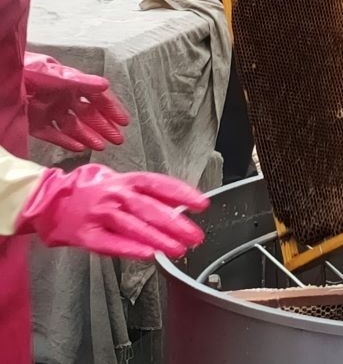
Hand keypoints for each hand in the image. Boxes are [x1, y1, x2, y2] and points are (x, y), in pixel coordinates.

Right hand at [16, 163, 207, 258]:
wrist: (47, 198)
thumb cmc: (90, 190)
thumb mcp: (118, 181)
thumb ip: (145, 192)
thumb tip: (178, 202)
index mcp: (126, 180)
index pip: (160, 185)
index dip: (182, 194)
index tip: (202, 205)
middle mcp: (115, 195)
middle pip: (151, 209)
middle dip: (177, 224)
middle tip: (196, 237)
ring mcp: (100, 214)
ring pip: (134, 227)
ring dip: (159, 239)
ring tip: (179, 250)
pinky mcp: (84, 234)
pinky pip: (110, 243)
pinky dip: (130, 249)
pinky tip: (148, 255)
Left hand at [24, 54, 130, 152]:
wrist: (1, 80)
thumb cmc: (26, 71)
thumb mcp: (54, 73)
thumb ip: (79, 81)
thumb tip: (105, 86)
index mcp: (70, 84)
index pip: (96, 98)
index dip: (111, 109)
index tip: (124, 122)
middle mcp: (62, 98)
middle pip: (88, 115)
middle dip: (104, 127)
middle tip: (118, 140)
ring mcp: (49, 111)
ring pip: (73, 127)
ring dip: (89, 136)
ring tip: (102, 147)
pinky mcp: (35, 123)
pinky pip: (54, 135)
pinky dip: (67, 142)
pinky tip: (80, 148)